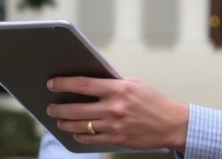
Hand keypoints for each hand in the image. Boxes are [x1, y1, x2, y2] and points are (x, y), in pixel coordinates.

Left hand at [46, 76, 188, 152]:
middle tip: (50, 108)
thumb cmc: (153, 100)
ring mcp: (115, 125)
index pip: (84, 85)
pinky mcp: (117, 139)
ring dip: (66, 124)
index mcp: (119, 89)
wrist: (171, 123)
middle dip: (59, 109)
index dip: (64, 84)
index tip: (52, 83)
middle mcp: (115, 107)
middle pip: (77, 109)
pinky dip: (80, 136)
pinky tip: (75, 133)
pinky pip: (92, 139)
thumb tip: (89, 82)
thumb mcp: (135, 83)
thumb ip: (113, 82)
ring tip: (59, 121)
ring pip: (82, 126)